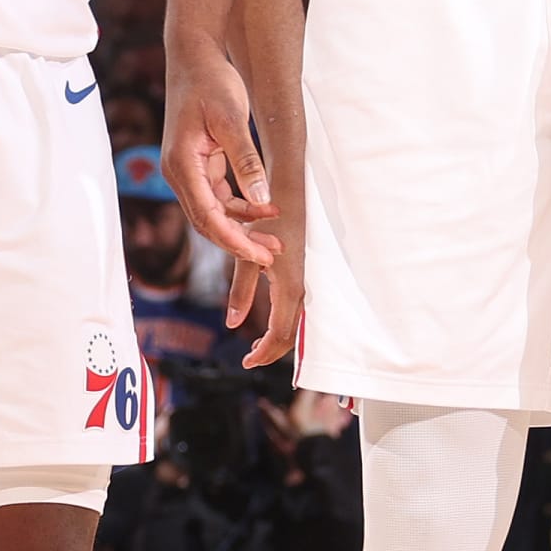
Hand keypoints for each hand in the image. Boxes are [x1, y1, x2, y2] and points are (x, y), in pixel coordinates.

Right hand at [162, 39, 280, 268]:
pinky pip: (217, 196)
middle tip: (274, 253)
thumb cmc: (211, 82)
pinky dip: (240, 206)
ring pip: (213, 212)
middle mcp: (179, 172)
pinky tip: (265, 207)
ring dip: (242, 226)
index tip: (262, 254)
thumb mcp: (232, 119)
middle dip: (240, 241)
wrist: (195, 57)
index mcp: (181, 165)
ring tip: (274, 237)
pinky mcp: (198, 165)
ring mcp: (187, 170)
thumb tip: (261, 197)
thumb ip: (246, 160)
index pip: (207, 216)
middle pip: (207, 222)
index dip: (235, 239)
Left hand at [230, 167, 302, 369]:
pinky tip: (278, 316)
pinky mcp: (318, 272)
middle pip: (292, 335)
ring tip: (261, 342)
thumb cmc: (271, 216)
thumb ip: (242, 290)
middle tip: (252, 357)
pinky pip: (307, 307)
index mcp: (290, 286)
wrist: (300, 187)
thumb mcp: (250, 255)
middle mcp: (308, 287)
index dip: (263, 353)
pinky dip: (291, 319)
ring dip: (281, 335)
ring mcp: (316, 281)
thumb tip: (231, 322)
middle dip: (272, 350)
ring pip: (300, 322)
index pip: (279, 335)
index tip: (247, 362)